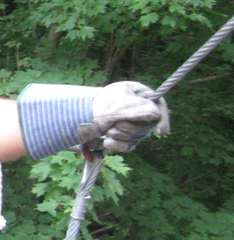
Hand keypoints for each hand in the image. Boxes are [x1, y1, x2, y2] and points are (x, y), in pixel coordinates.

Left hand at [18, 81, 169, 158]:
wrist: (76, 117)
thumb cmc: (96, 106)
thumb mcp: (119, 104)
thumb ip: (140, 108)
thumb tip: (156, 114)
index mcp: (136, 93)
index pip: (158, 103)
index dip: (163, 118)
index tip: (160, 134)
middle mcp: (135, 107)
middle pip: (148, 124)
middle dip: (131, 129)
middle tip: (115, 125)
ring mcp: (129, 121)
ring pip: (138, 137)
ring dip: (122, 137)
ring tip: (108, 133)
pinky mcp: (121, 134)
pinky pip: (129, 145)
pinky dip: (118, 146)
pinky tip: (107, 143)